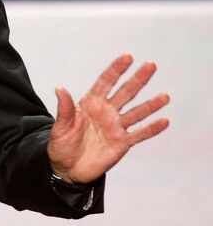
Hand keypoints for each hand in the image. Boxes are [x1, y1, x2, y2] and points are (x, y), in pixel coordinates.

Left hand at [48, 54, 169, 183]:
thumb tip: (60, 88)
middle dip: (137, 79)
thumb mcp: (60, 126)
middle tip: (151, 65)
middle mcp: (106, 112)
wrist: (67, 168)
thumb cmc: (61, 144)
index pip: (105, 82)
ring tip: (164, 96)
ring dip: (151, 105)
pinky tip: (164, 121)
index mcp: (90, 104)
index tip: (127, 57)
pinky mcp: (122, 143)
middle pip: (125, 92)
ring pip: (136, 112)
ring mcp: (115, 127)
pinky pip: (139, 134)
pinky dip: (152, 129)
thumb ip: (64, 108)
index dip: (116, 70)